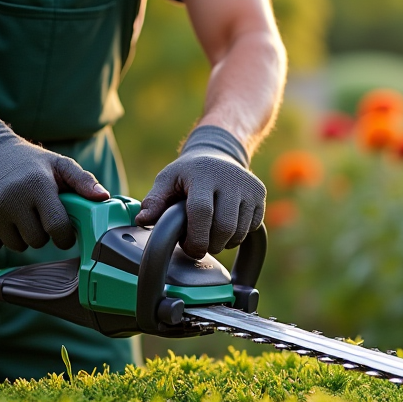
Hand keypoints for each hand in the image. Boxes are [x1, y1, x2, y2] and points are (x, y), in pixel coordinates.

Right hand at [0, 104, 108, 251]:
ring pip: (16, 246)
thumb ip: (82, 180)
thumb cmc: (27, 161)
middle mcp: (11, 198)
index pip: (58, 228)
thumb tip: (104, 197)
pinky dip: (0, 238)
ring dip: (22, 237)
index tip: (63, 231)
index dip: (65, 235)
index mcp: (37, 185)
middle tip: (38, 216)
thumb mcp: (57, 164)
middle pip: (37, 241)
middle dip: (42, 234)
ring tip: (20, 215)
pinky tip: (2, 218)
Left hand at [135, 125, 265, 257]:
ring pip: (239, 231)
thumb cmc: (189, 172)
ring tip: (211, 236)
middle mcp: (230, 178)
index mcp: (204, 174)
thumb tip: (142, 220)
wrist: (219, 154)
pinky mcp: (260, 194)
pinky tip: (226, 228)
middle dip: (210, 244)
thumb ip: (155, 200)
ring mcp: (249, 186)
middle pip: (224, 226)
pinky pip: (252, 228)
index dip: (195, 236)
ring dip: (224, 242)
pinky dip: (238, 235)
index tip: (189, 247)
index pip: (202, 211)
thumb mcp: (167, 179)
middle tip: (199, 245)